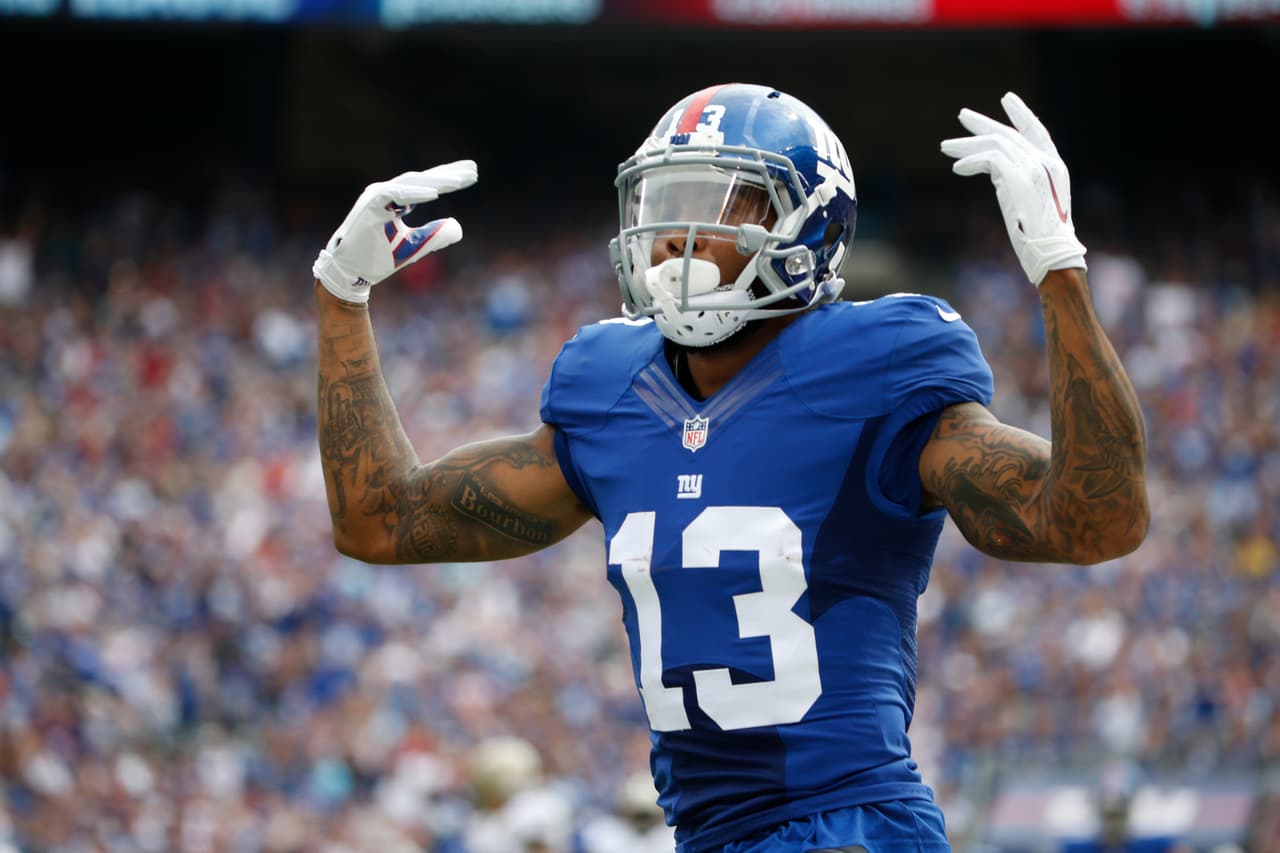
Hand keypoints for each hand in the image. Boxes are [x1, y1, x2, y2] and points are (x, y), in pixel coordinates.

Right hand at [312, 160, 477, 303]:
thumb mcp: (413, 247)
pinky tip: (435, 193)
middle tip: (473, 169)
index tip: (473, 174)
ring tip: (459, 180)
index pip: (426, 185)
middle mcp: (385, 193)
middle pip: (422, 180)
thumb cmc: (376, 259)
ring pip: (410, 183)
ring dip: (435, 181)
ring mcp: (375, 198)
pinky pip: (393, 195)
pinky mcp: (368, 207)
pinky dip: (414, 194)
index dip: (449, 178)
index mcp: (395, 200)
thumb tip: (457, 226)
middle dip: (448, 174)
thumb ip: (433, 235)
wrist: (349, 276)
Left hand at [941, 93, 1085, 285]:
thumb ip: (1018, 179)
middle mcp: (1046, 162)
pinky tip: (958, 168)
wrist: (1051, 253)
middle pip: (1009, 134)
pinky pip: (989, 159)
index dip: (1021, 114)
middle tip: (962, 116)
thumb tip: (994, 170)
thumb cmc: (1039, 237)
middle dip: (983, 124)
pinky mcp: (1020, 178)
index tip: (1006, 99)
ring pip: (995, 144)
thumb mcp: (1029, 200)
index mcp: (1054, 165)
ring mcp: (1034, 168)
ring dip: (967, 145)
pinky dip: (971, 162)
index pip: (1036, 130)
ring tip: (945, 148)